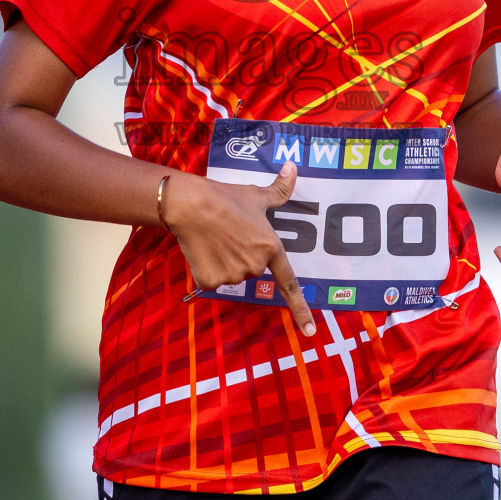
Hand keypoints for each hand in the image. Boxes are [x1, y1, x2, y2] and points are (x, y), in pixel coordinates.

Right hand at [165, 162, 316, 335]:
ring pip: (232, 275)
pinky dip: (207, 269)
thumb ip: (280, 189)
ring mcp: (233, 276)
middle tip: (231, 235)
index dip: (301, 310)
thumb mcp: (257, 194)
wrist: (191, 205)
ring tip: (216, 239)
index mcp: (271, 248)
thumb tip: (294, 167)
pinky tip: (203, 250)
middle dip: (243, 256)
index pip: (290, 285)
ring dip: (224, 262)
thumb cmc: (226, 198)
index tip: (309, 332)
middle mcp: (255, 266)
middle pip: (252, 270)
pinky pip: (212, 281)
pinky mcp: (211, 281)